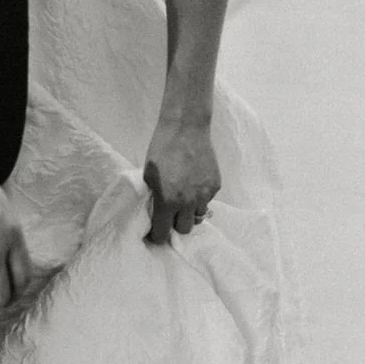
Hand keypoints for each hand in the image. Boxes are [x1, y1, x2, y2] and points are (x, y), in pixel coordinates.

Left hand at [143, 118, 220, 244]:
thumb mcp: (148, 175)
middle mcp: (187, 202)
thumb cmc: (161, 149)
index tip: (155, 232)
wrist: (185, 128)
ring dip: (190, 211)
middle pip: (184, 229)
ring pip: (197, 215)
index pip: (162, 233)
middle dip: (176, 224)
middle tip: (171, 214)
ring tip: (184, 197)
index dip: (157, 235)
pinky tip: (193, 182)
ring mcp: (204, 194)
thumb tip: (155, 213)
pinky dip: (200, 196)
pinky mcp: (215, 185)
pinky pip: (207, 200)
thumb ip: (153, 197)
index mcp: (167, 200)